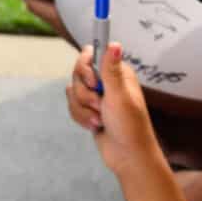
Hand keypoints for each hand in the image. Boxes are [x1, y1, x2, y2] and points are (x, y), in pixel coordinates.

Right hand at [67, 41, 165, 179]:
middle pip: (78, 73)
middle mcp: (107, 81)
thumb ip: (111, 70)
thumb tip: (115, 44)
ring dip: (84, 109)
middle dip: (85, 93)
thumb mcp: (119, 96)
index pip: (91, 53)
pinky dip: (81, 117)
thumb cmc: (129, 126)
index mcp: (117, 73)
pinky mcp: (89, 110)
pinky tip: (95, 125)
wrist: (127, 156)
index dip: (86, 66)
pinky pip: (72, 106)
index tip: (93, 80)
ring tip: (100, 119)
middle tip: (100, 104)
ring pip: (72, 91)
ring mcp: (97, 96)